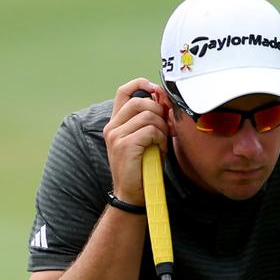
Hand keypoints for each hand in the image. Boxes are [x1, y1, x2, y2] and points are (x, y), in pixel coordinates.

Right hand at [102, 79, 169, 206]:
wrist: (131, 195)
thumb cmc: (143, 168)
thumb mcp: (145, 141)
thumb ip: (150, 122)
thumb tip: (164, 104)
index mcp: (116, 123)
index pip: (124, 92)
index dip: (140, 84)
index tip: (155, 89)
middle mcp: (112, 127)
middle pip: (140, 101)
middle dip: (159, 112)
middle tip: (166, 128)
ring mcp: (116, 135)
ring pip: (148, 115)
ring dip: (162, 128)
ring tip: (161, 143)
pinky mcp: (125, 145)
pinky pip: (151, 130)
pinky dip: (161, 139)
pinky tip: (160, 151)